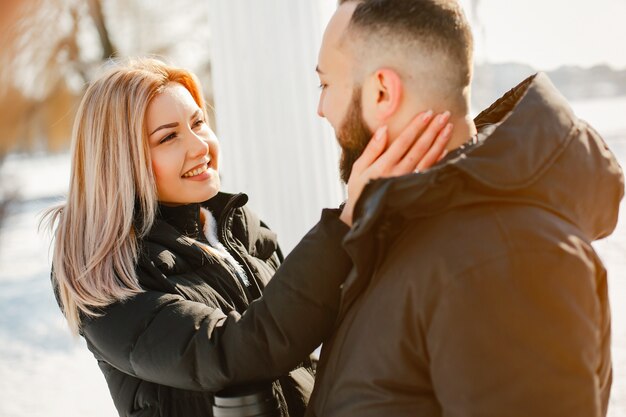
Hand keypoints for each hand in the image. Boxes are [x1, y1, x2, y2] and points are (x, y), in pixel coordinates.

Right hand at [339, 110, 451, 225]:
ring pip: (428, 158)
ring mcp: (408, 181)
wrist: (364, 216)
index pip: (404, 141)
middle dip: (433, 130)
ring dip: (439, 142)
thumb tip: (383, 129)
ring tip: (449, 127)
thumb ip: (372, 149)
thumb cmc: (359, 189)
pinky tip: (445, 148)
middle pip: (420, 147)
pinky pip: (429, 172)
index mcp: (384, 165)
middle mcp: (399, 173)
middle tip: (444, 114)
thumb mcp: (358, 168)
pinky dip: (438, 160)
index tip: (427, 112)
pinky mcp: (414, 188)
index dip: (416, 126)